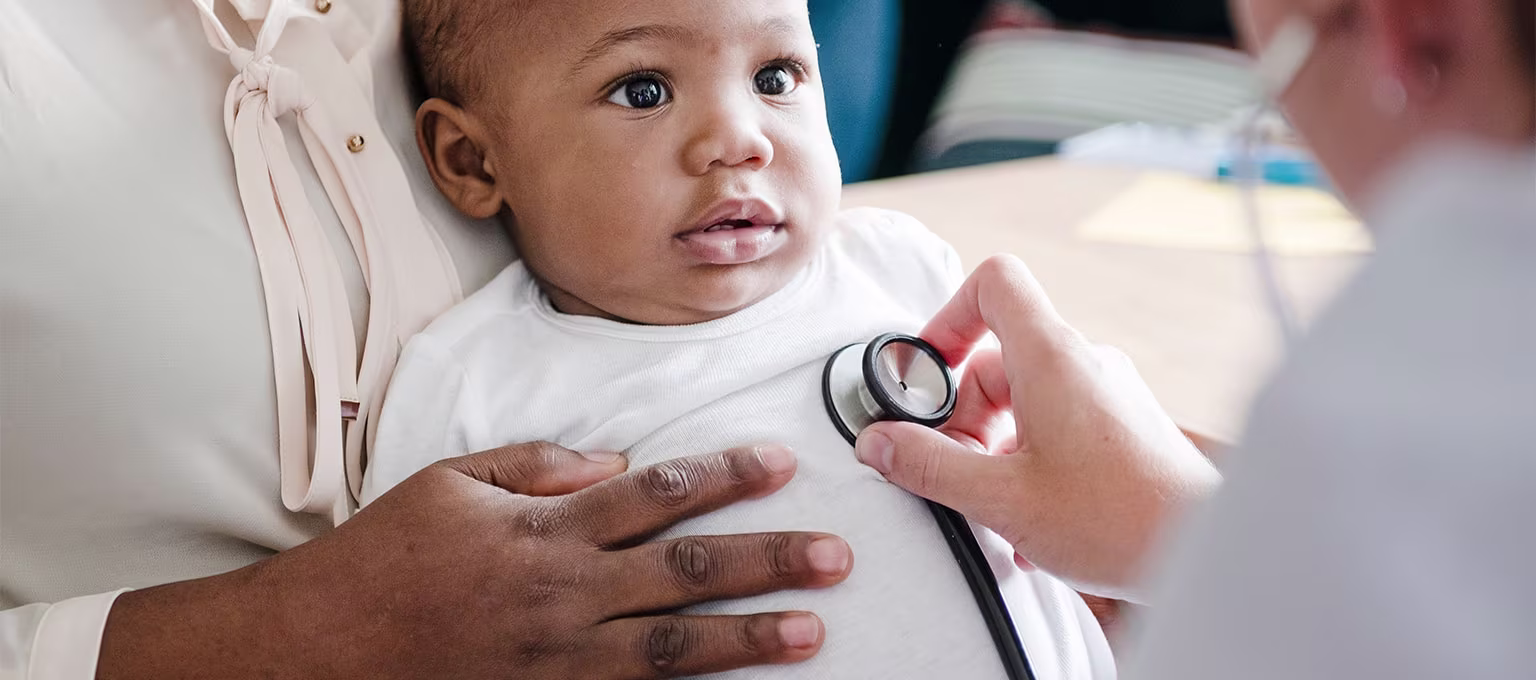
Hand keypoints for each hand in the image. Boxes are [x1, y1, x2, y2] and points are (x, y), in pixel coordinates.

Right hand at [100, 443, 852, 678]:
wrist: (319, 646)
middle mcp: (563, 592)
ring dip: (748, 637)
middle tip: (836, 556)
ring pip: (673, 645)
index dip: (724, 475)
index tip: (780, 464)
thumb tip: (612, 460)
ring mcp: (558, 657)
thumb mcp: (451, 482)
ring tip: (810, 630)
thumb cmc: (384, 556)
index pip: (655, 491)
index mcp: (544, 527)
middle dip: (767, 559)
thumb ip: (536, 465)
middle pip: (686, 570)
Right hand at [854, 255, 1218, 601]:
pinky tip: (1029, 521)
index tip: (924, 374)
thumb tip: (878, 443)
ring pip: (1024, 401)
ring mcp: (1106, 395)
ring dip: (993, 448)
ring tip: (993, 506)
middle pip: (996, 359)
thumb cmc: (1119, 520)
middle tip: (951, 470)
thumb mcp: (1001, 498)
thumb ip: (930, 465)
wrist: (1207, 551)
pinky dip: (1028, 462)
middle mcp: (1083, 364)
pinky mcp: (1122, 428)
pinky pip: (1056, 427)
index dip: (947, 317)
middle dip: (962, 416)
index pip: (994, 282)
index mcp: (1051, 359)